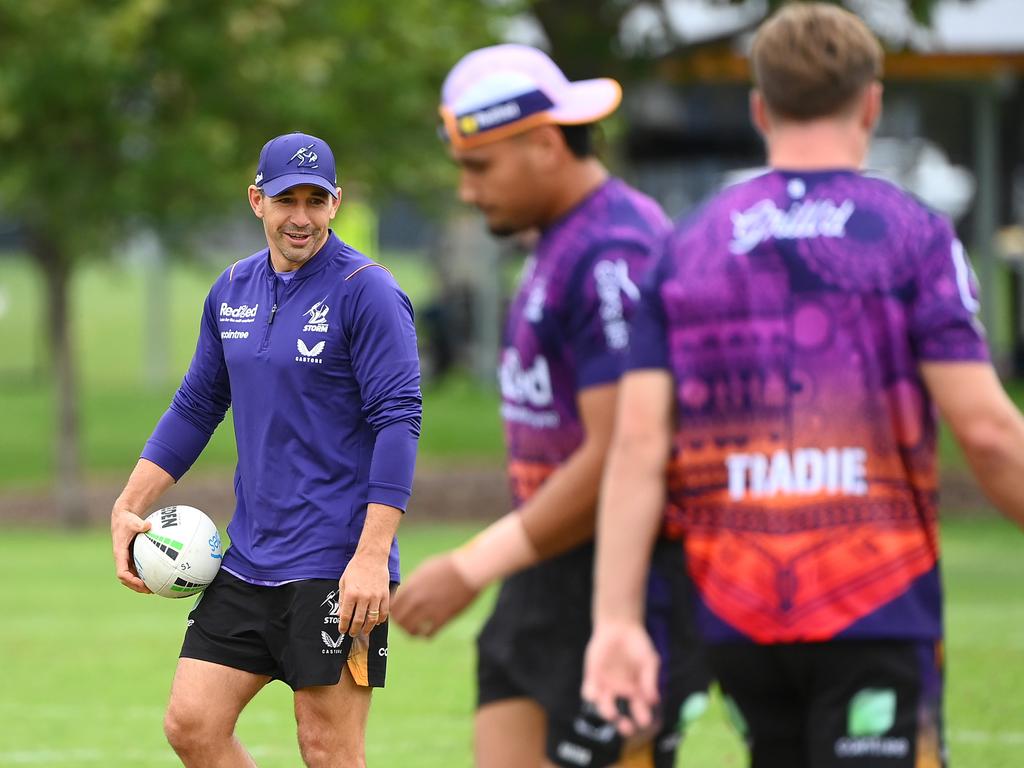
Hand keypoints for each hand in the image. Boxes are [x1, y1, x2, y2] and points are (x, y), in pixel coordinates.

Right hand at [111, 505, 151, 592]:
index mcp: (119, 554)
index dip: (130, 580)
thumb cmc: (127, 519)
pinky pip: (137, 568)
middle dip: (136, 587)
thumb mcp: (133, 521)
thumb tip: (149, 525)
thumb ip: (139, 524)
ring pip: (131, 576)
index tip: (141, 583)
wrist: (122, 516)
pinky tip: (157, 576)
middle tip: (150, 591)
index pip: (122, 572)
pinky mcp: (131, 556)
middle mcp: (121, 558)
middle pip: (126, 579)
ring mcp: (126, 558)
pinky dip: (144, 574)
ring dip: (140, 584)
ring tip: (155, 588)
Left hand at [337, 551, 390, 637]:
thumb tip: (340, 615)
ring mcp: (376, 597)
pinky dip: (380, 620)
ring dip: (367, 628)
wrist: (372, 557)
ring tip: (364, 631)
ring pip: (372, 619)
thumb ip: (342, 599)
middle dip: (354, 630)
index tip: (342, 630)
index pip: (345, 616)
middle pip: (359, 621)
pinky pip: (384, 612)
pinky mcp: (385, 595)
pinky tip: (376, 622)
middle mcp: (363, 597)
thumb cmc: (355, 568)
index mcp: (351, 594)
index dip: (343, 626)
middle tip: (352, 633)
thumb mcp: (344, 582)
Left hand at [392, 553, 479, 637]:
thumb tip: (405, 593)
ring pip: (410, 630)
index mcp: (411, 586)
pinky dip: (426, 635)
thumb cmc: (448, 566)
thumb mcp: (425, 570)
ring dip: (412, 632)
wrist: (468, 570)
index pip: (392, 606)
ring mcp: (429, 610)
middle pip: (399, 620)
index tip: (398, 613)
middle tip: (406, 624)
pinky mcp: (442, 618)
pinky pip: (428, 634)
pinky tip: (429, 632)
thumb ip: (413, 583)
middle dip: (401, 624)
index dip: (393, 611)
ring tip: (416, 631)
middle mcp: (417, 599)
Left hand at [581, 620, 659, 735]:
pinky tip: (595, 691)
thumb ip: (650, 680)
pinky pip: (589, 692)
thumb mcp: (649, 660)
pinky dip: (590, 694)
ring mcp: (607, 688)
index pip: (640, 713)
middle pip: (621, 717)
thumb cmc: (638, 645)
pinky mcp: (593, 678)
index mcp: (638, 693)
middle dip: (623, 725)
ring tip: (612, 712)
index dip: (642, 719)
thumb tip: (654, 701)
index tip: (645, 721)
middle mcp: (622, 694)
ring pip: (604, 707)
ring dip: (607, 711)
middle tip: (627, 727)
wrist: (619, 627)